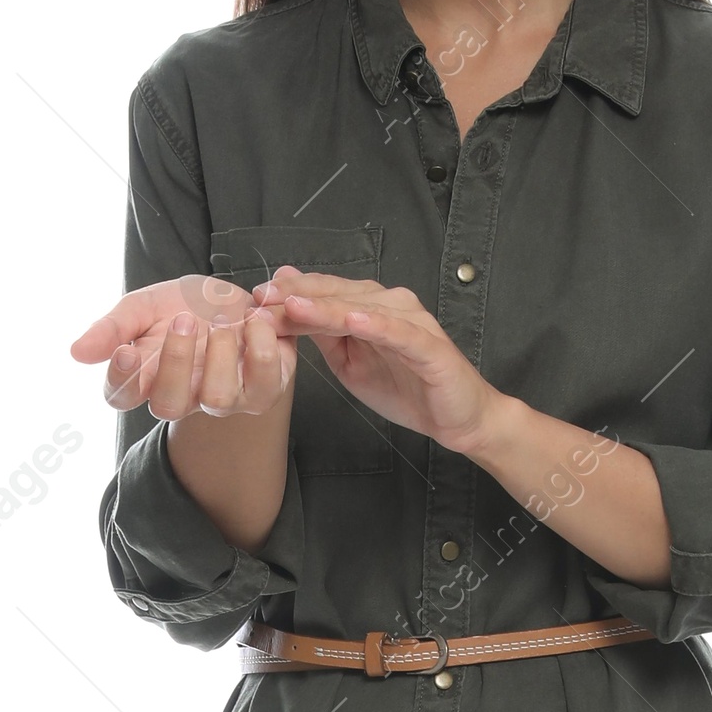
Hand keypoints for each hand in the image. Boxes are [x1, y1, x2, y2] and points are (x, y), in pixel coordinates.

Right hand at [69, 275, 295, 423]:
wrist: (235, 297)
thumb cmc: (183, 305)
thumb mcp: (143, 306)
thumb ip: (112, 328)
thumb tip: (76, 352)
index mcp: (146, 377)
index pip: (120, 396)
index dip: (120, 380)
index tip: (127, 351)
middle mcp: (183, 396)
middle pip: (167, 406)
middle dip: (174, 362)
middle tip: (183, 320)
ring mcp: (224, 398)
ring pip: (217, 399)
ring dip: (219, 354)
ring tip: (223, 321)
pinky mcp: (262, 389)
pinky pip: (265, 384)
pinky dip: (263, 346)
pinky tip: (255, 318)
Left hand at [262, 268, 499, 454]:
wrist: (455, 419)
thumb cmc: (406, 389)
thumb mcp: (350, 364)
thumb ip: (324, 337)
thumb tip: (288, 310)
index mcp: (371, 307)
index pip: (326, 293)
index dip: (291, 293)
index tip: (256, 296)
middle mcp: (392, 305)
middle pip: (339, 295)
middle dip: (299, 296)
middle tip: (264, 298)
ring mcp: (412, 323)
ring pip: (363, 309)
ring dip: (327, 307)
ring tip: (294, 305)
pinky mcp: (430, 347)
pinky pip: (400, 333)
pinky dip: (377, 325)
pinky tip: (353, 321)